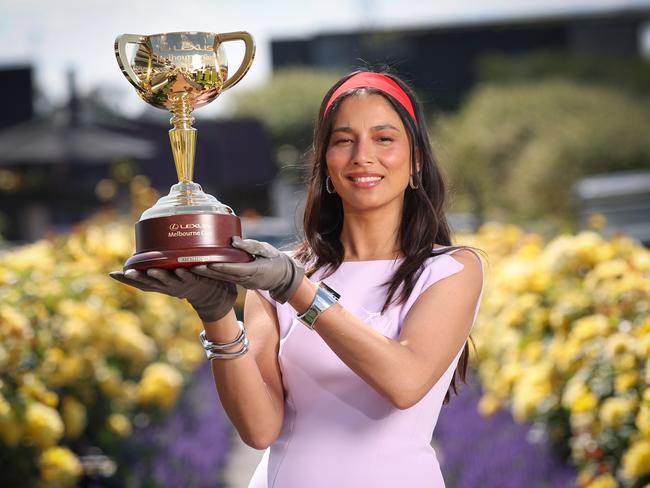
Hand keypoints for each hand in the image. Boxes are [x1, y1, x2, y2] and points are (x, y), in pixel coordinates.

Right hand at [109, 268, 236, 321]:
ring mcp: (182, 284)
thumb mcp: (170, 275)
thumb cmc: (188, 280)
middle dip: (138, 278)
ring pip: (169, 281)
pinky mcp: (197, 280)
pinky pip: (190, 276)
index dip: (125, 280)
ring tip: (152, 270)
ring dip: (160, 276)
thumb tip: (145, 250)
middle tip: (127, 272)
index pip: (140, 283)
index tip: (112, 274)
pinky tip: (180, 269)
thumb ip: (158, 265)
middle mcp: (168, 286)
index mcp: (160, 284)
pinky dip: (185, 273)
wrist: (213, 295)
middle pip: (150, 283)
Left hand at [191, 236, 303, 303]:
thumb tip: (233, 240)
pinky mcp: (241, 282)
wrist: (283, 276)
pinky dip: (214, 275)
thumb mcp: (266, 249)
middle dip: (208, 272)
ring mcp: (244, 283)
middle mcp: (248, 279)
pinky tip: (202, 270)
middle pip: (225, 276)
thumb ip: (250, 245)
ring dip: (208, 274)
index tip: (209, 263)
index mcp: (256, 270)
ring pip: (223, 279)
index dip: (222, 267)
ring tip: (192, 268)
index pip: (236, 270)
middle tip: (192, 267)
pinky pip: (226, 279)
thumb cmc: (275, 259)